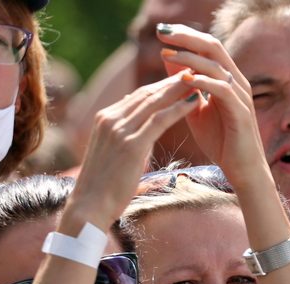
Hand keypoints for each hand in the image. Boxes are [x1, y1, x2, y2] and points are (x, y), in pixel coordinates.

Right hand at [64, 72, 199, 229]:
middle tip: (195, 71)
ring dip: (179, 89)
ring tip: (200, 79)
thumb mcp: (114, 155)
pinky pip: (159, 120)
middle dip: (172, 81)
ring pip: (154, 101)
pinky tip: (195, 101)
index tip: (181, 80)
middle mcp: (110, 119)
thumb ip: (126, 138)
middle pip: (147, 93)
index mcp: (105, 119)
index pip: (137, 96)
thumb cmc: (104, 188)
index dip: (161, 87)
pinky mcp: (131, 144)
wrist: (89, 207)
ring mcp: (119, 129)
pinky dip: (179, 108)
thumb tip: (139, 128)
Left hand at [156, 24, 268, 187]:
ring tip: (167, 54)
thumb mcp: (194, 108)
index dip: (185, 36)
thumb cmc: (220, 141)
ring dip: (190, 58)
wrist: (241, 170)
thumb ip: (183, 86)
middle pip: (213, 47)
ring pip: (216, 66)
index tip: (161, 32)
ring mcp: (241, 96)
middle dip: (187, 37)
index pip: (207, 47)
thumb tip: (167, 58)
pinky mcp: (242, 112)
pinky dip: (203, 82)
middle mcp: (236, 83)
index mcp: (226, 79)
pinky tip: (184, 79)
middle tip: (162, 33)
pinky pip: (222, 89)